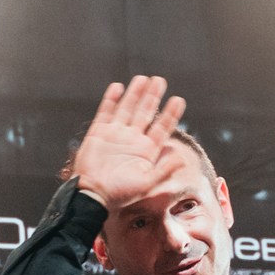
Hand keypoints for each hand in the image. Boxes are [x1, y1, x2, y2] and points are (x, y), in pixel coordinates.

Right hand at [70, 78, 189, 209]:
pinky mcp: (98, 132)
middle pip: (145, 112)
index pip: (162, 127)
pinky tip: (119, 87)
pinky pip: (106, 111)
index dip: (170, 114)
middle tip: (160, 81)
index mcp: (146, 150)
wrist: (92, 195)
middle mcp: (132, 139)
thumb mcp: (146, 184)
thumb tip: (182, 157)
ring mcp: (115, 134)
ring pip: (127, 108)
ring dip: (135, 93)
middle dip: (153, 96)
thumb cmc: (120, 194)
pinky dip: (111, 99)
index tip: (179, 100)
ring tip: (144, 78)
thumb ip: (164, 170)